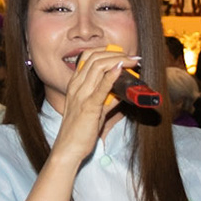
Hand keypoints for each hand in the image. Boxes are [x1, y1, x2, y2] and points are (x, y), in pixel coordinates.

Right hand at [50, 48, 132, 168]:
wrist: (68, 149)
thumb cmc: (79, 131)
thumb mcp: (93, 111)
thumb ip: (107, 100)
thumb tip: (122, 93)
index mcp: (75, 85)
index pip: (88, 57)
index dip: (106, 51)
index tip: (121, 53)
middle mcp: (76, 86)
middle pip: (95, 58)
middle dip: (116, 53)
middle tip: (132, 57)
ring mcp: (81, 95)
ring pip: (98, 67)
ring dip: (118, 60)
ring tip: (132, 61)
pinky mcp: (89, 106)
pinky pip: (101, 87)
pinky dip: (112, 76)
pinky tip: (121, 69)